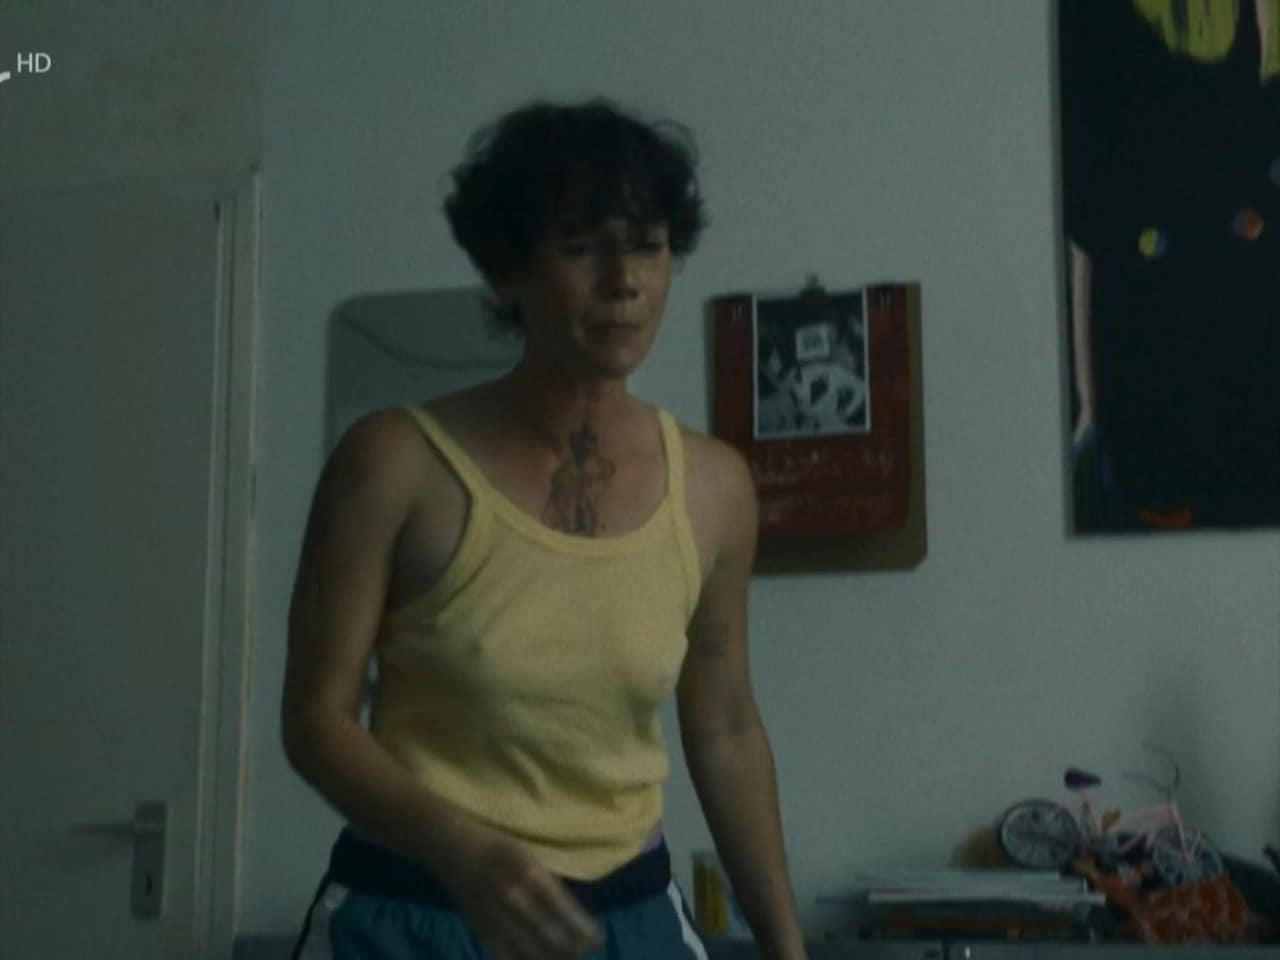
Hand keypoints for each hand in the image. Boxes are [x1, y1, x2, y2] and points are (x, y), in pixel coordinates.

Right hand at [446, 833, 603, 959]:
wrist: (454, 849)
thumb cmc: (499, 846)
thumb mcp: (531, 855)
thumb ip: (550, 883)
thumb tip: (575, 913)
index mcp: (532, 874)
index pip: (566, 913)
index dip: (585, 931)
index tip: (598, 940)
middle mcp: (516, 899)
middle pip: (552, 937)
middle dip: (573, 950)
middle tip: (584, 953)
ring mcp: (497, 918)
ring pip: (532, 951)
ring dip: (554, 959)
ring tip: (567, 959)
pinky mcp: (482, 931)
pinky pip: (507, 957)